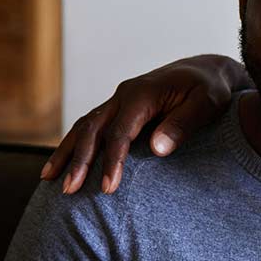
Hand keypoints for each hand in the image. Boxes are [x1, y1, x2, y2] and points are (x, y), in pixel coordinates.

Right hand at [42, 55, 244, 193]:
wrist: (206, 71)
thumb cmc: (210, 89)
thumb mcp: (207, 103)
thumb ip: (183, 124)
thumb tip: (157, 149)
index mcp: (143, 94)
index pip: (121, 132)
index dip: (113, 161)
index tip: (108, 188)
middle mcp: (124, 95)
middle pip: (93, 128)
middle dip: (78, 160)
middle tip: (68, 190)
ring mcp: (119, 100)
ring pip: (85, 126)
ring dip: (67, 152)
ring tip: (50, 180)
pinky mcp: (120, 108)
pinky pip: (91, 126)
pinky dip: (75, 144)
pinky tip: (64, 162)